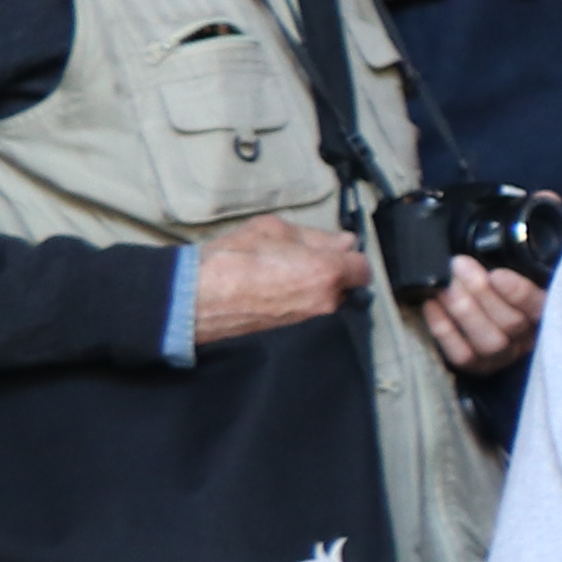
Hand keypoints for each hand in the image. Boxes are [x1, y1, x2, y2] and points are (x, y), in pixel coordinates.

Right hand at [186, 212, 370, 345]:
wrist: (198, 299)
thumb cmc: (234, 258)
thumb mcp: (275, 229)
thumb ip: (316, 236)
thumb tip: (345, 242)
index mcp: (327, 272)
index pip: (363, 268)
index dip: (351, 257)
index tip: (336, 250)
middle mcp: (326, 301)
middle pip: (348, 287)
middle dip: (336, 274)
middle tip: (309, 260)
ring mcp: (310, 320)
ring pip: (329, 301)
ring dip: (319, 288)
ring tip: (289, 274)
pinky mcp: (293, 332)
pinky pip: (311, 313)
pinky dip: (303, 302)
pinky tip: (280, 290)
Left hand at [421, 253, 543, 373]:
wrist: (473, 306)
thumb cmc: (494, 285)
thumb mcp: (510, 267)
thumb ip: (508, 260)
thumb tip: (489, 247)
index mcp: (542, 310)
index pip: (539, 306)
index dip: (518, 292)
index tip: (496, 274)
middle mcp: (528, 337)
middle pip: (511, 323)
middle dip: (480, 292)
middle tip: (459, 265)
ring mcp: (504, 355)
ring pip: (490, 342)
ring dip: (463, 310)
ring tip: (443, 285)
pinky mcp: (478, 366)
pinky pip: (463, 354)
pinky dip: (444, 329)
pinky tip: (431, 305)